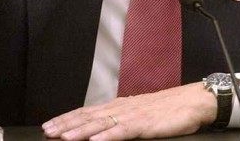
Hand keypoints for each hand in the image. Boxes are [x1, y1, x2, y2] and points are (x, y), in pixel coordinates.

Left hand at [42, 82, 216, 140]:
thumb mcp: (139, 115)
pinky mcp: (145, 124)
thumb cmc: (168, 110)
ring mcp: (132, 115)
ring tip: (64, 136)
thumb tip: (101, 131)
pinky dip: (108, 136)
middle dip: (66, 125)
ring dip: (81, 130)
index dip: (67, 119)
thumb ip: (120, 122)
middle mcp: (121, 108)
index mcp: (119, 106)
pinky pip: (123, 131)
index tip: (49, 126)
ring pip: (101, 123)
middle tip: (47, 131)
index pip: (87, 112)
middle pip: (88, 117)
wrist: (192, 101)